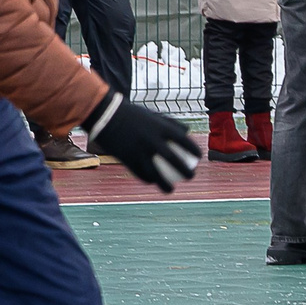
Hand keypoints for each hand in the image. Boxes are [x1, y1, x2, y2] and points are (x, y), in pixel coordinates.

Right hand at [85, 93, 199, 191]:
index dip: (194, 150)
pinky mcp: (128, 159)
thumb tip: (186, 132)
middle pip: (174, 160)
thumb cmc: (132, 115)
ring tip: (171, 189)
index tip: (199, 157)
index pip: (184, 141)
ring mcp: (140, 151)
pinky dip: (147, 179)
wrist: (107, 116)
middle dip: (186, 171)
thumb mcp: (153, 115)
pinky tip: (152, 182)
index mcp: (161, 128)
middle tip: (191, 176)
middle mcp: (152, 140)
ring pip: (156, 173)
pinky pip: (140, 173)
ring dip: (165, 184)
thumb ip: (170, 123)